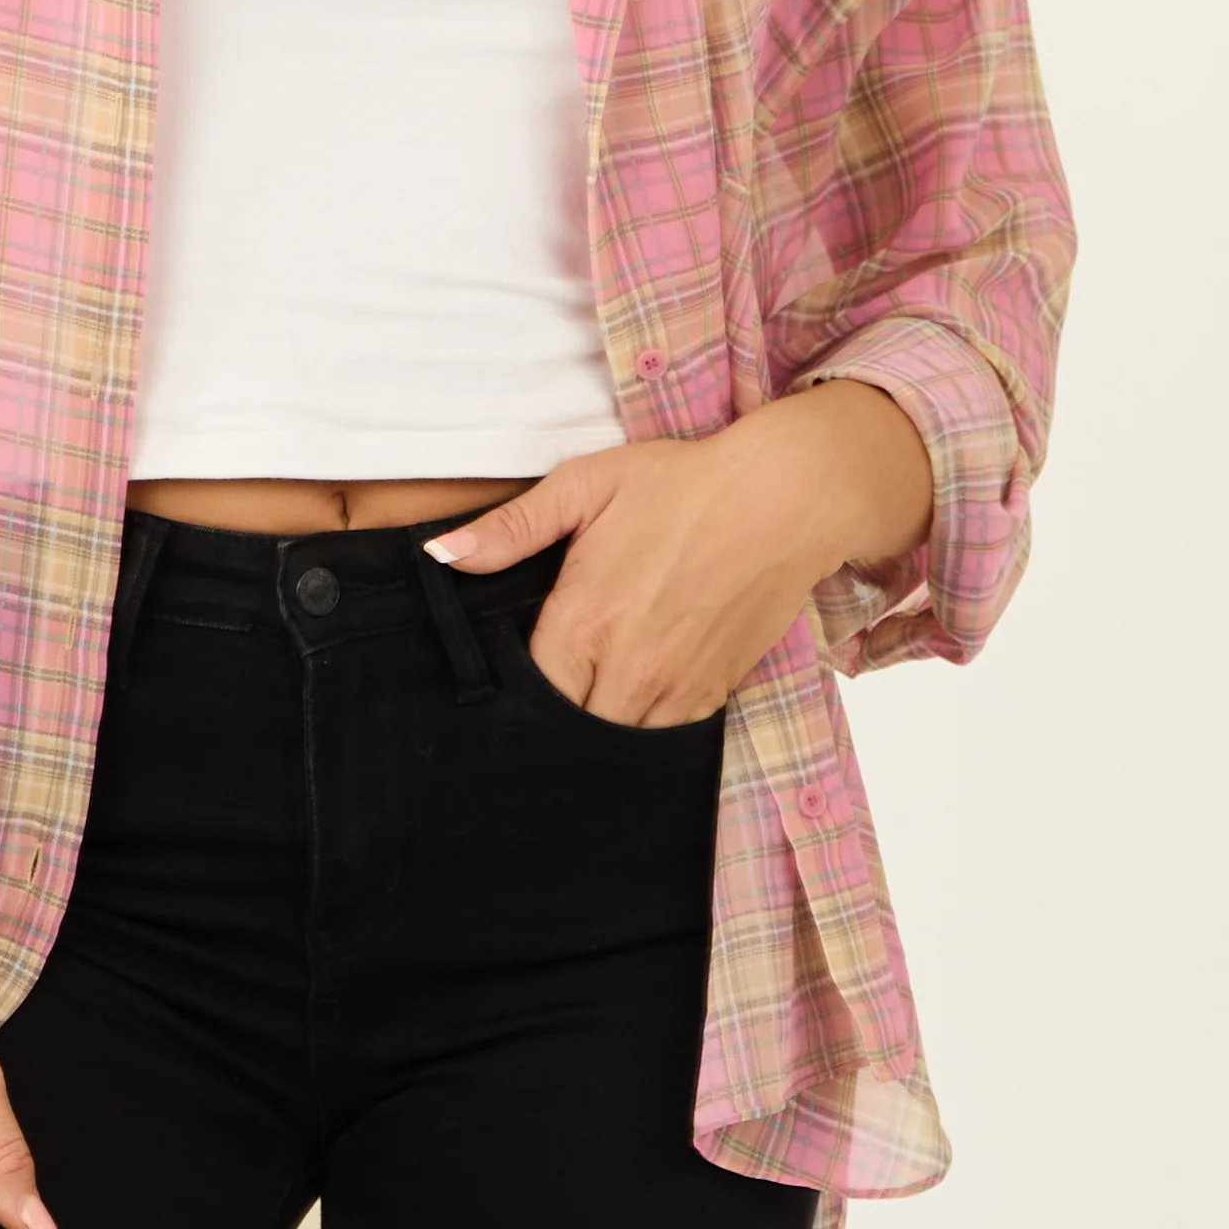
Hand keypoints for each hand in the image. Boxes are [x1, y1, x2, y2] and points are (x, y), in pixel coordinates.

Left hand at [425, 384, 932, 723]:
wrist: (786, 497)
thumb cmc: (684, 485)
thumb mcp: (586, 486)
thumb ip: (511, 529)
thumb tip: (442, 555)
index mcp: (584, 623)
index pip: (528, 697)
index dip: (513, 698)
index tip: (510, 684)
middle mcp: (628, 669)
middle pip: (569, 732)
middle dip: (553, 723)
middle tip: (547, 698)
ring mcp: (675, 688)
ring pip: (618, 743)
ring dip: (598, 730)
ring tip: (586, 703)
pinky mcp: (714, 693)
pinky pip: (666, 738)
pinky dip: (645, 728)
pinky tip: (633, 701)